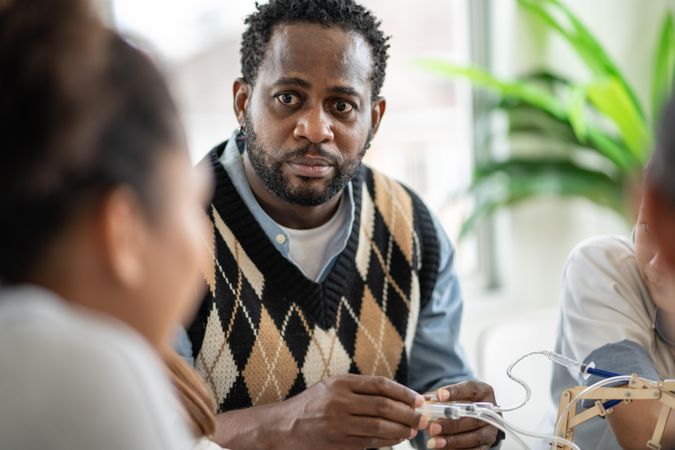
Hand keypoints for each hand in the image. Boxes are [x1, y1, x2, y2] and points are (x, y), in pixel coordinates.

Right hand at [276, 374, 428, 449]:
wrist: (283, 427)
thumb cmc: (312, 404)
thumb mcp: (331, 387)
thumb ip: (359, 389)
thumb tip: (398, 396)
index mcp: (340, 383)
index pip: (380, 385)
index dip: (403, 392)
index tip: (418, 399)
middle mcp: (339, 402)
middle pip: (383, 406)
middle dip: (408, 413)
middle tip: (422, 417)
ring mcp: (338, 424)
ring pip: (379, 427)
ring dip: (401, 429)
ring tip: (413, 430)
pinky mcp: (339, 443)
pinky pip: (370, 442)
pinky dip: (387, 441)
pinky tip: (397, 439)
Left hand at [425, 380, 497, 448]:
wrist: (472, 415)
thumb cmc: (460, 402)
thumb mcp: (452, 395)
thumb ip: (438, 397)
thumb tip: (423, 401)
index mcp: (483, 391)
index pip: (470, 389)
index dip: (455, 392)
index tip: (440, 396)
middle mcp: (490, 410)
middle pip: (472, 418)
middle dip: (450, 424)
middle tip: (431, 428)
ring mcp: (490, 429)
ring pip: (475, 437)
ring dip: (453, 441)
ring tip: (433, 442)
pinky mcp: (487, 444)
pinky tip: (442, 449)